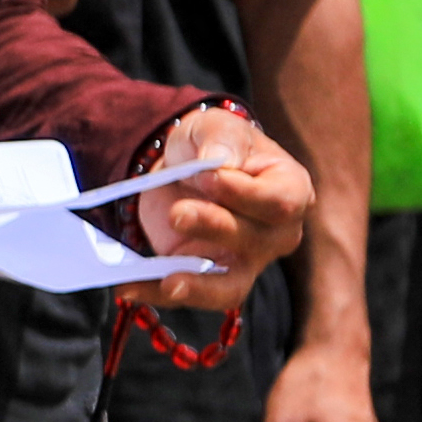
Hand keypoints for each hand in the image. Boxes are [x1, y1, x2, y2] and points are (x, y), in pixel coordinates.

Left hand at [129, 100, 311, 305]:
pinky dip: (157, 293)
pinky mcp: (209, 279)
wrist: (184, 168)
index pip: (279, 202)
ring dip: (197, 284)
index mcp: (291, 189)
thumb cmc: (213, 144)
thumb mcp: (214, 126)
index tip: (207, 175)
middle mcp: (276, 234)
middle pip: (254, 242)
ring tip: (167, 281)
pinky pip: (189, 296)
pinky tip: (129, 287)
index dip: (243, 194)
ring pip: (230, 286)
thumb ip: (221, 137)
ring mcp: (246, 263)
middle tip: (178, 212)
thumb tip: (219, 159)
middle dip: (214, 227)